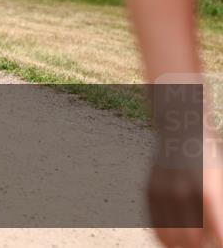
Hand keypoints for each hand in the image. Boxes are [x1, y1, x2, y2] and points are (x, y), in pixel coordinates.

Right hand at [148, 125, 222, 246]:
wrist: (181, 129)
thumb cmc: (209, 156)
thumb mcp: (222, 180)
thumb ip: (220, 208)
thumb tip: (218, 235)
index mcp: (207, 193)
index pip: (216, 235)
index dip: (217, 243)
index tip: (218, 244)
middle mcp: (182, 195)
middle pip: (193, 242)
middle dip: (200, 247)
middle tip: (205, 246)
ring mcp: (163, 193)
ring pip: (171, 238)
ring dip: (182, 246)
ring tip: (190, 246)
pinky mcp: (150, 191)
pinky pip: (156, 224)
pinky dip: (166, 238)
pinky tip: (174, 242)